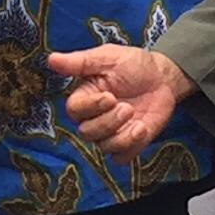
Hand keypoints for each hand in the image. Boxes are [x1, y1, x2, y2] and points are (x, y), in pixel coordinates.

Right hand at [45, 42, 190, 160]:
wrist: (163, 77)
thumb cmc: (133, 64)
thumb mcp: (107, 57)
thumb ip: (80, 62)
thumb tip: (51, 59)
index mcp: (85, 96)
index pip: (74, 110)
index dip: (91, 107)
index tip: (110, 97)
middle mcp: (94, 118)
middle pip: (87, 133)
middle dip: (109, 122)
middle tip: (127, 107)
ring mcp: (111, 133)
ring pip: (104, 147)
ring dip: (122, 136)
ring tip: (137, 120)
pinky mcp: (128, 144)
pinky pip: (121, 157)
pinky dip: (132, 146)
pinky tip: (142, 129)